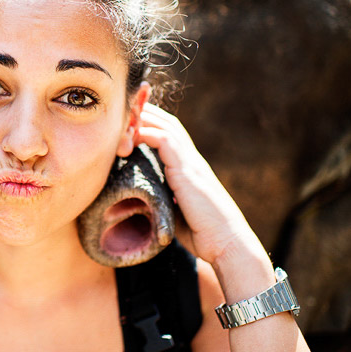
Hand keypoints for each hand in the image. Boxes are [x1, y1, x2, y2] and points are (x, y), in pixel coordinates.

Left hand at [135, 103, 259, 266]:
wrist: (227, 242)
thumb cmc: (203, 233)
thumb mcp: (176, 209)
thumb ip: (161, 197)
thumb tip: (139, 200)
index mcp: (189, 167)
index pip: (169, 134)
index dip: (151, 124)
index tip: (130, 121)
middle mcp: (191, 160)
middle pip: (168, 124)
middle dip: (146, 113)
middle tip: (124, 109)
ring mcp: (191, 163)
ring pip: (167, 127)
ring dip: (144, 119)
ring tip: (124, 117)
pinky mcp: (188, 171)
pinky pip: (166, 141)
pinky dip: (148, 133)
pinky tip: (132, 134)